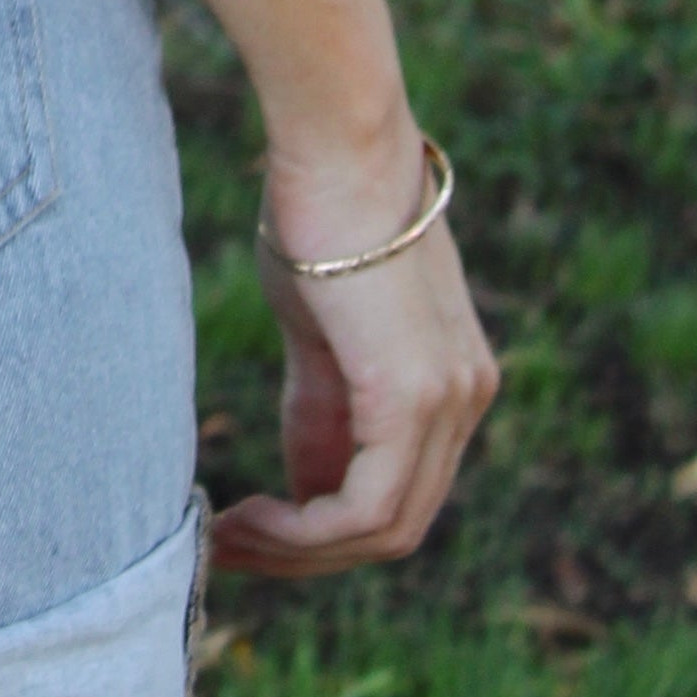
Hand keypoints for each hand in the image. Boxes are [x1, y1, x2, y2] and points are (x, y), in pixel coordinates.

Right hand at [207, 141, 499, 579]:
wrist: (337, 144)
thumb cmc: (319, 212)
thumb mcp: (323, 328)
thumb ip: (326, 406)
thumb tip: (306, 486)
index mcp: (456, 380)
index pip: (402, 491)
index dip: (326, 527)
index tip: (252, 525)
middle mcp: (468, 399)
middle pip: (397, 526)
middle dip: (309, 552)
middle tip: (230, 548)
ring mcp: (448, 402)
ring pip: (383, 530)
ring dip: (298, 549)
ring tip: (228, 538)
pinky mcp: (411, 399)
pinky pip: (364, 509)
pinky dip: (303, 530)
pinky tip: (248, 516)